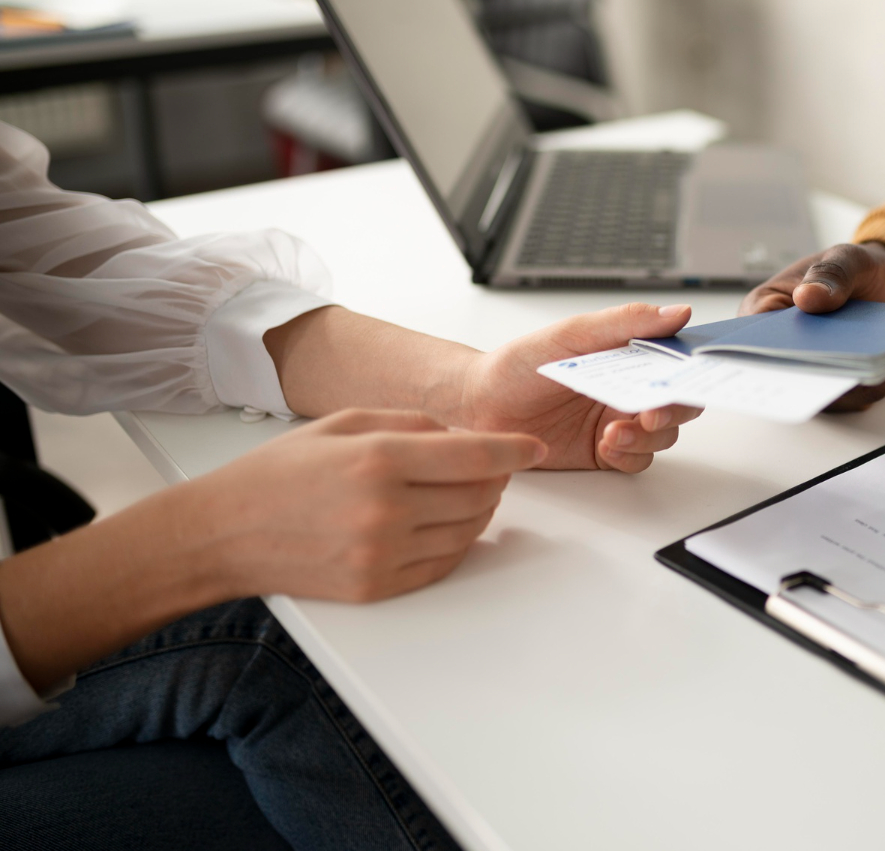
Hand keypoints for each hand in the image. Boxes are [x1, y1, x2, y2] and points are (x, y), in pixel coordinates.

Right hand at [192, 409, 544, 601]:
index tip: (534, 448)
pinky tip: (440, 524)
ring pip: (467, 532)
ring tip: (460, 494)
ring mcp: (382, 554)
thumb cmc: (279, 474)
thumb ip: (410, 423)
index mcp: (378, 459)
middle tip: (486, 468)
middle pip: (479, 496)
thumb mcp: (342, 422)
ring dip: (478, 511)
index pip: (474, 458)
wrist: (223, 534)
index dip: (513, 451)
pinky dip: (455, 543)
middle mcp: (386, 510)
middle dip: (494, 479)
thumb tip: (462, 437)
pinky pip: (443, 564)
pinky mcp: (378, 587)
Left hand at [448, 302, 702, 472]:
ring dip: (647, 437)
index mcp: (630, 356)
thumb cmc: (520, 364)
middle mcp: (629, 389)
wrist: (479, 404)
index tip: (689, 379)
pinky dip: (630, 455)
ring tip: (613, 432)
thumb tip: (676, 313)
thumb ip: (627, 323)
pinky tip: (607, 446)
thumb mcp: (574, 334)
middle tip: (651, 413)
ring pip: (663, 437)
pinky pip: (636, 461)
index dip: (693, 373)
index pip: (679, 363)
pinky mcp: (604, 452)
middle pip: (680, 404)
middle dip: (673, 411)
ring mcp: (619, 421)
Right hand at [740, 242, 884, 410]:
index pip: (758, 344)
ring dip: (875, 371)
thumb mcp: (845, 257)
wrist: (882, 278)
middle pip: (800, 377)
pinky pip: (868, 389)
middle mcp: (787, 350)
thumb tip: (807, 297)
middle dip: (836, 370)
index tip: (803, 356)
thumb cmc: (849, 267)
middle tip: (868, 357)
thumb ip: (830, 273)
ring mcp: (819, 370)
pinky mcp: (849, 382)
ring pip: (840, 391)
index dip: (772, 358)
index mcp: (765, 313)